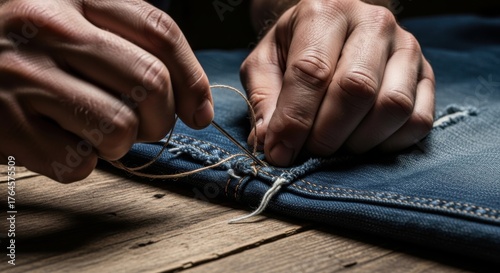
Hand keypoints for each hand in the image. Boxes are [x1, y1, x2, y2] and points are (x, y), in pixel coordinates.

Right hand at [0, 0, 213, 181]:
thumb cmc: (28, 48)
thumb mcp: (74, 21)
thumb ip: (130, 44)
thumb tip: (196, 106)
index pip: (161, 32)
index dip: (193, 80)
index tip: (200, 112)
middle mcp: (48, 26)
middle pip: (151, 82)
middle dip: (162, 119)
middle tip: (145, 126)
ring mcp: (23, 74)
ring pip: (120, 127)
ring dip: (120, 143)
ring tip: (95, 131)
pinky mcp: (3, 123)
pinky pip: (77, 162)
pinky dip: (79, 163)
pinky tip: (59, 141)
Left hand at [241, 0, 434, 165]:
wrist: (333, 31)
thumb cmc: (295, 49)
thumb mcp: (264, 63)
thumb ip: (263, 99)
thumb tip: (269, 141)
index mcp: (325, 12)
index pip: (313, 71)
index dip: (295, 119)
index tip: (280, 152)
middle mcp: (373, 23)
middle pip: (357, 89)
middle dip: (327, 134)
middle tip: (308, 152)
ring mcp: (406, 47)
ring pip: (393, 106)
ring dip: (359, 141)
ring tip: (336, 146)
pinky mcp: (426, 73)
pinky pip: (419, 120)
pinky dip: (390, 144)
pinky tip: (363, 142)